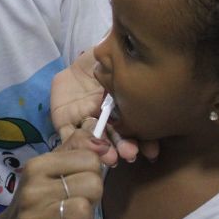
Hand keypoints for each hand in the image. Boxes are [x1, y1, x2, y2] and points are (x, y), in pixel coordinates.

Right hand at [0, 148, 103, 218]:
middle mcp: (33, 188)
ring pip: (85, 211)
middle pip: (93, 184)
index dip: (92, 171)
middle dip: (92, 197)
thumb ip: (79, 149)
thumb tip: (107, 147)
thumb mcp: (52, 168)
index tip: (79, 182)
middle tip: (75, 202)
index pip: (90, 158)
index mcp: (38, 165)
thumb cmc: (37, 198)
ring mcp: (32, 217)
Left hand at [51, 50, 159, 164]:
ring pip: (95, 140)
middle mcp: (107, 120)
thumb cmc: (104, 60)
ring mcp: (86, 122)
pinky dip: (78, 143)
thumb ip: (131, 69)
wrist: (74, 63)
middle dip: (124, 146)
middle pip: (117, 136)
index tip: (152, 151)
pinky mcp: (65, 123)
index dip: (145, 141)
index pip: (136, 128)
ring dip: (104, 151)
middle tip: (130, 153)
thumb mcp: (121, 62)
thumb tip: (152, 69)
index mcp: (123, 108)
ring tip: (112, 158)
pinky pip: (70, 135)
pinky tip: (88, 149)